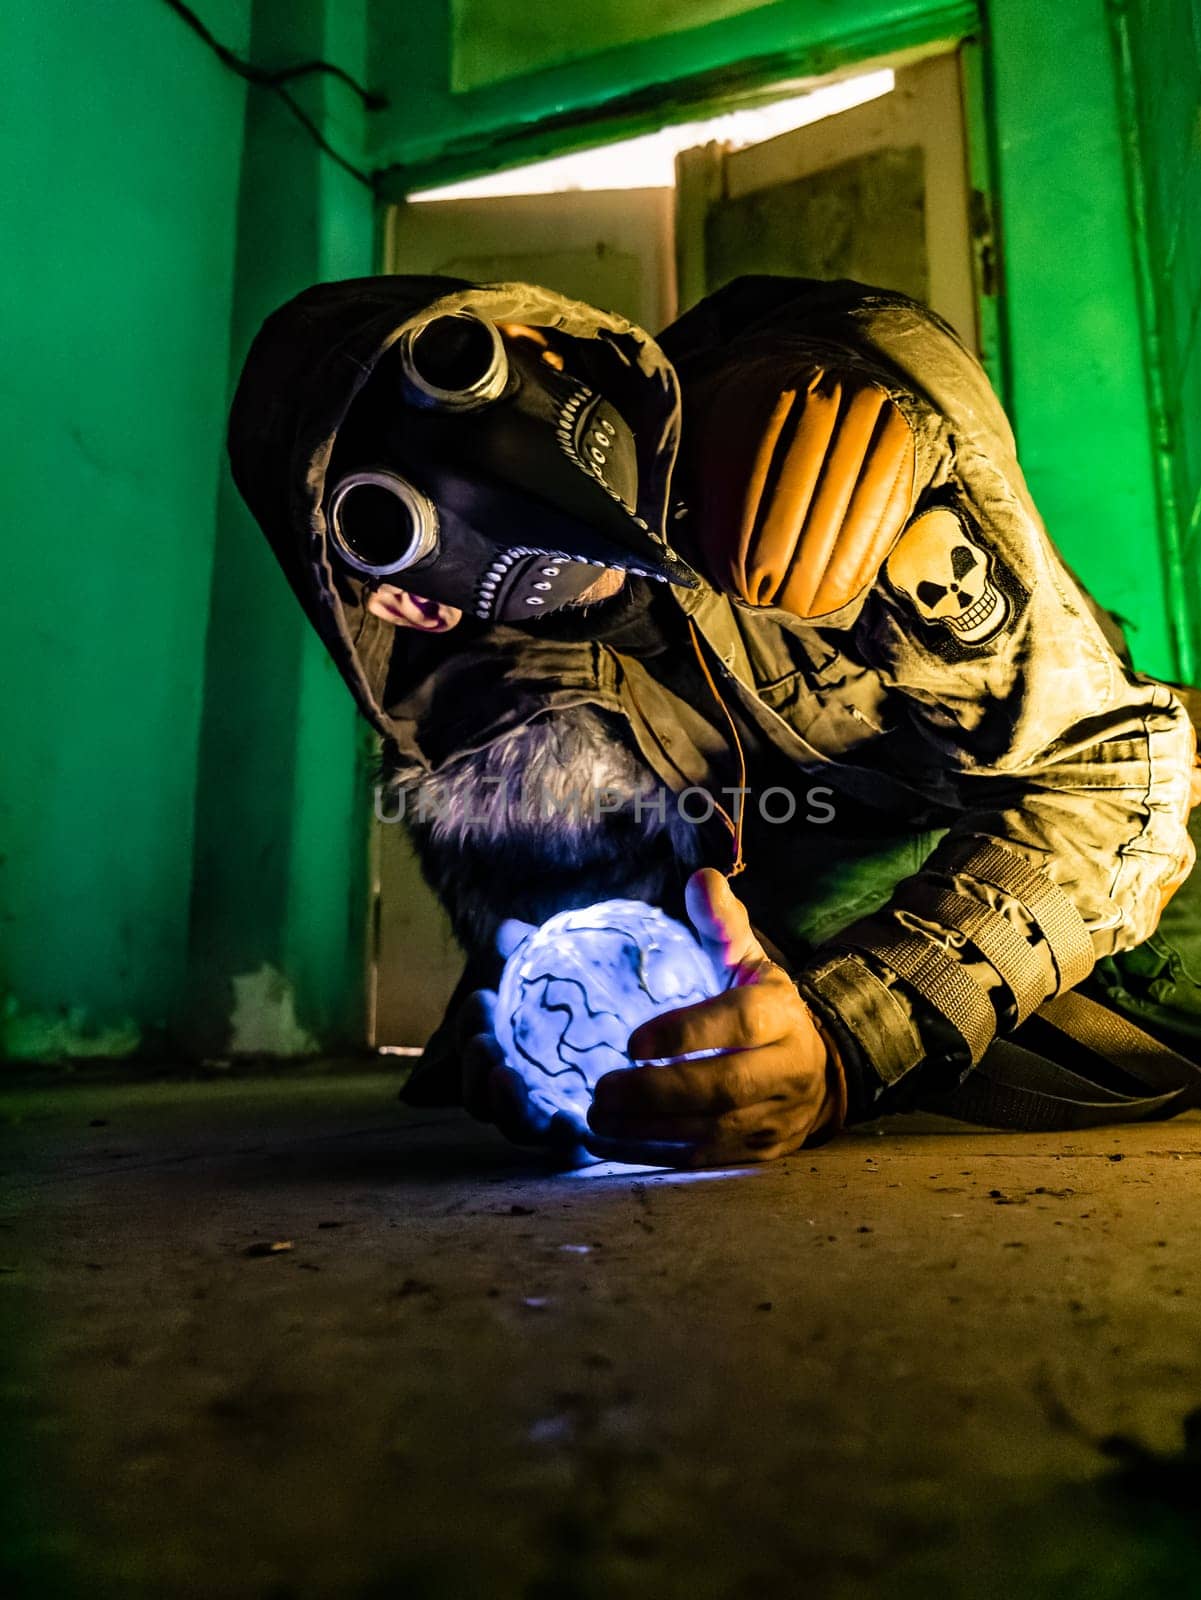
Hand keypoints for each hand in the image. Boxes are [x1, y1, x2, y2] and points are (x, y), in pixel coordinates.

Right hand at [459, 919, 589, 1155]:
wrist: (625, 1017)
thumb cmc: (575, 996)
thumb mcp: (548, 970)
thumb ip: (524, 951)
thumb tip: (508, 933)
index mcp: (504, 1054)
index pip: (473, 1049)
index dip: (469, 1028)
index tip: (484, 996)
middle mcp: (520, 1094)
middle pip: (479, 1098)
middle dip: (473, 1069)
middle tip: (484, 1041)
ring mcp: (548, 1121)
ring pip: (514, 1127)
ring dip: (503, 1105)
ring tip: (505, 1075)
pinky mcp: (585, 1140)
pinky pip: (567, 1151)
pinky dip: (562, 1138)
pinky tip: (568, 1121)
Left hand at [585, 868, 841, 1166]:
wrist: (819, 1073)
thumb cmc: (764, 1009)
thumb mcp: (750, 960)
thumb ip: (722, 924)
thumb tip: (700, 877)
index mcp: (780, 1015)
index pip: (738, 1023)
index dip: (687, 1032)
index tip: (632, 1040)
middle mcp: (784, 1070)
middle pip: (723, 1087)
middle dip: (658, 1092)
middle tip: (601, 1089)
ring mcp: (773, 1119)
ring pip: (711, 1132)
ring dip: (647, 1131)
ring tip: (594, 1118)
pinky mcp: (757, 1154)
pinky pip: (704, 1162)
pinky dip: (653, 1156)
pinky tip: (608, 1144)